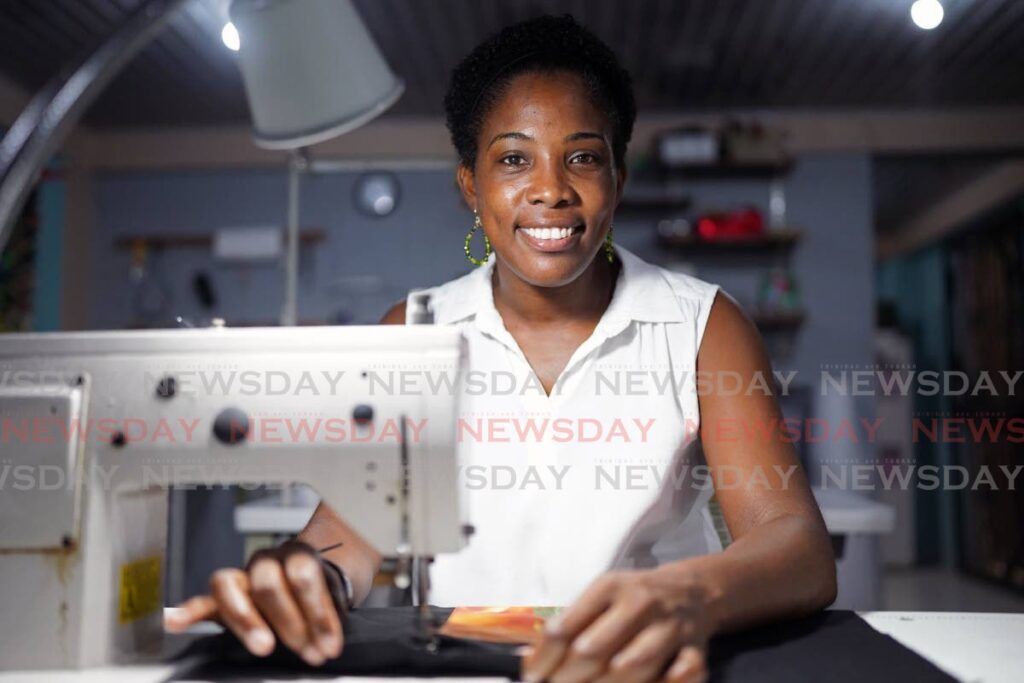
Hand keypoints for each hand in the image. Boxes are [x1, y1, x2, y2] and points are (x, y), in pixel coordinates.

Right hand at [165, 540, 344, 666]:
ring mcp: (243, 577)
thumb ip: (327, 614)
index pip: (303, 575)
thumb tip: (328, 645)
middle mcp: (267, 561)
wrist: (312, 580)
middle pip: (268, 583)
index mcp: (298, 555)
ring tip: (265, 647)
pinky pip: (203, 602)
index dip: (318, 612)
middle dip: (290, 623)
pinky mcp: (225, 598)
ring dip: (247, 621)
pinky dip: (188, 612)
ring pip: (229, 587)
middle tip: (309, 652)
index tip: (330, 644)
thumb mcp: (334, 596)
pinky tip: (175, 622)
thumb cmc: (323, 590)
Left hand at [522, 568, 712, 682]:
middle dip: (568, 677)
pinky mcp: (695, 648)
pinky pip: (684, 672)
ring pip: (632, 665)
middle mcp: (639, 603)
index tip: (532, 677)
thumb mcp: (599, 598)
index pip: (566, 626)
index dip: (544, 658)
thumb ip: (568, 625)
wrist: (690, 589)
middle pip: (593, 649)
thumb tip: (527, 658)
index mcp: (609, 587)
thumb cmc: (632, 598)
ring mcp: (669, 626)